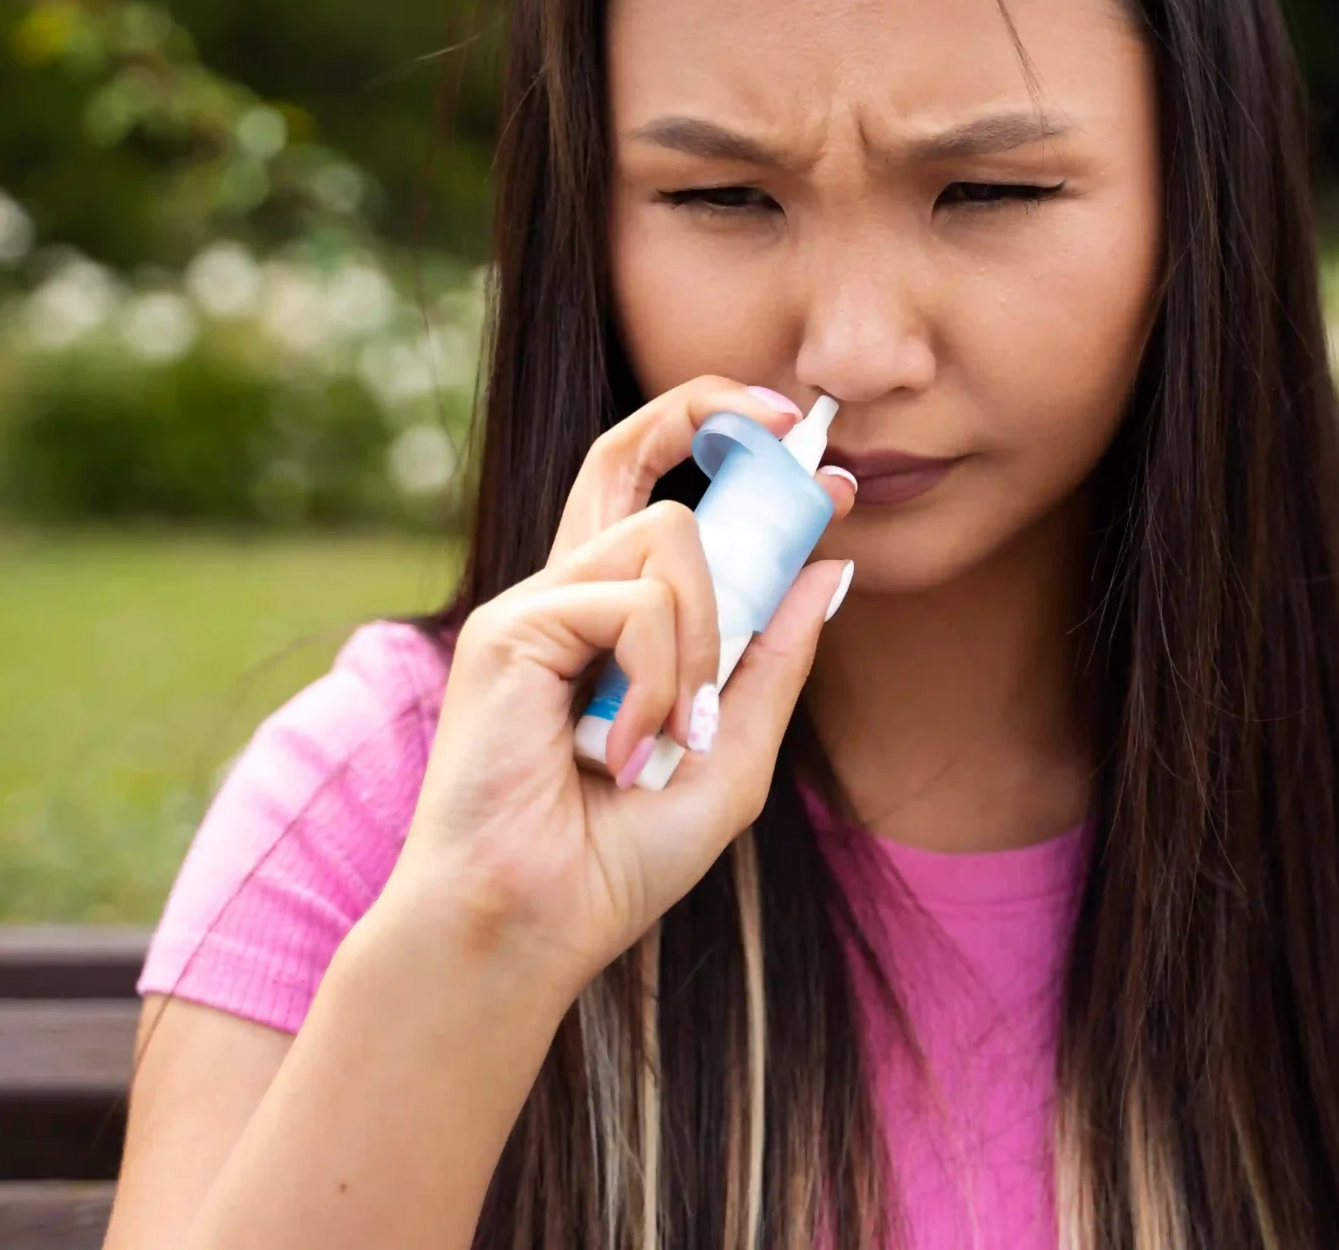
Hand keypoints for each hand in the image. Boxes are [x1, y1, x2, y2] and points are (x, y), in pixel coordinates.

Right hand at [380, 377, 855, 995]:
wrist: (532, 928)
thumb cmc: (614, 863)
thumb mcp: (732, 758)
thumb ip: (774, 664)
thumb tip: (829, 570)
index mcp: (608, 622)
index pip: (659, 495)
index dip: (726, 448)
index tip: (822, 468)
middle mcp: (566, 595)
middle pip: (628, 448)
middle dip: (713, 410)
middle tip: (789, 423)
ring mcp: (533, 605)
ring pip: (667, 534)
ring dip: (706, 635)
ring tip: (679, 731)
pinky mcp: (510, 628)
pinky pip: (636, 602)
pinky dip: (664, 678)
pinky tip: (630, 753)